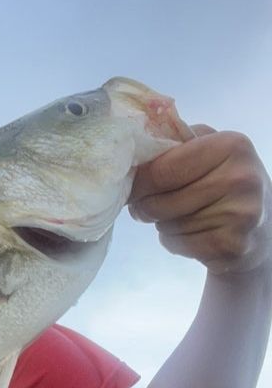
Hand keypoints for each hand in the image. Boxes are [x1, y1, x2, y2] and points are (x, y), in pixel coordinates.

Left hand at [129, 125, 271, 274]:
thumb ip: (174, 143)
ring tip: (178, 216)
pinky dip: (174, 241)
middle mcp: (241, 178)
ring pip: (165, 224)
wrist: (262, 227)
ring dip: (161, 224)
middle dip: (143, 206)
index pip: (160, 169)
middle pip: (158, 201)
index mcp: (231, 146)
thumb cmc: (223, 181)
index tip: (129, 186)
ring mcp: (241, 215)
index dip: (137, 182)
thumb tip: (130, 154)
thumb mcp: (208, 149)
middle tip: (145, 205)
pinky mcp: (233, 245)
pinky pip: (177, 244)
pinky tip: (191, 233)